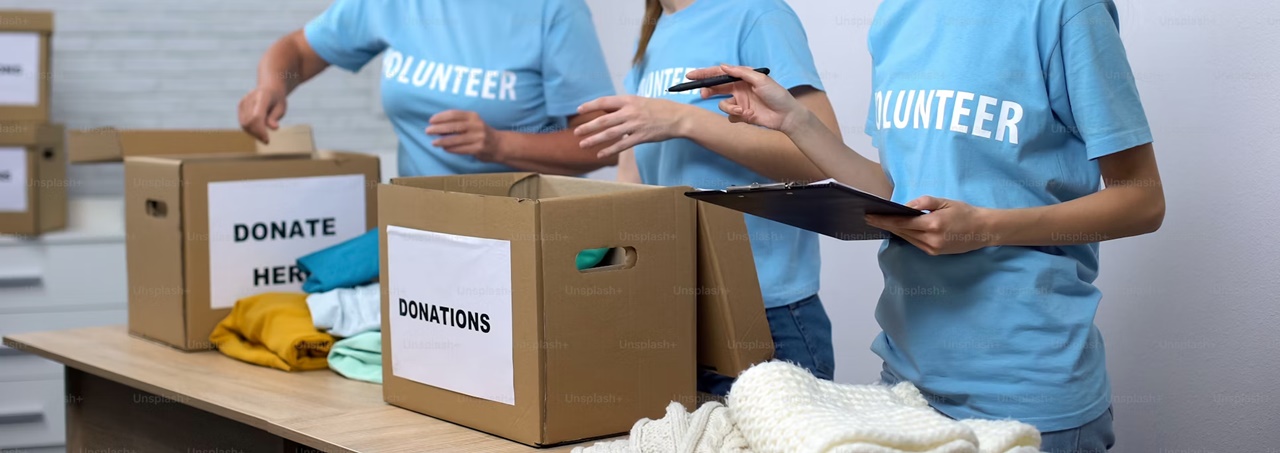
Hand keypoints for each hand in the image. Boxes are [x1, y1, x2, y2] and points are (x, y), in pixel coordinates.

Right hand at [238, 85, 287, 142]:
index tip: (267, 140)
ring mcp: (243, 101)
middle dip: (257, 134)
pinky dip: (249, 129)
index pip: (257, 117)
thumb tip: (274, 128)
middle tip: (266, 140)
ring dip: (253, 133)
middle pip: (249, 122)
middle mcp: (250, 98)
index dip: (260, 131)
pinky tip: (258, 131)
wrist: (270, 87)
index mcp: (262, 96)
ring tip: (263, 135)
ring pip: (244, 123)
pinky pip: (242, 122)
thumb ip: (275, 117)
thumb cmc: (277, 99)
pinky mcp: (240, 106)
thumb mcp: (281, 107)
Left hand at [426, 110, 501, 161]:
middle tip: (428, 131)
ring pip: (456, 139)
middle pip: (453, 126)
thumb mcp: (472, 123)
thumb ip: (458, 123)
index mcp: (473, 116)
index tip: (431, 120)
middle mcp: (476, 125)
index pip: (454, 114)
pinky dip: (451, 149)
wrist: (499, 145)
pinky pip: (461, 149)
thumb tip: (437, 126)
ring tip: (433, 142)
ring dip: (442, 141)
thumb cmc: (480, 133)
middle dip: (438, 128)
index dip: (441, 117)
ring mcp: (478, 137)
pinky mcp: (479, 148)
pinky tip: (444, 148)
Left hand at [575, 95, 687, 157]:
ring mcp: (635, 125)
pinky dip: (610, 150)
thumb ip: (625, 106)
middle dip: (588, 127)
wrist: (678, 117)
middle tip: (576, 132)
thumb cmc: (660, 109)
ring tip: (583, 144)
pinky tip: (600, 154)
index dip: (591, 105)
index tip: (579, 109)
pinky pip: (622, 145)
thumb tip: (608, 111)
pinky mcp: (641, 137)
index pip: (605, 102)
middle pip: (604, 120)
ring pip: (610, 134)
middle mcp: (630, 112)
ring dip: (595, 139)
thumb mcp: (641, 101)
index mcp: (629, 100)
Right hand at [688, 64, 807, 132]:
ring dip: (730, 108)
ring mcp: (739, 102)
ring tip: (742, 111)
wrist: (786, 116)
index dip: (705, 74)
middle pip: (716, 88)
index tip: (691, 76)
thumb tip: (723, 66)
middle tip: (704, 94)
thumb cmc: (777, 94)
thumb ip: (740, 73)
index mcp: (742, 78)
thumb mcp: (760, 79)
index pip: (720, 74)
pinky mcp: (741, 115)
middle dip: (708, 91)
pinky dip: (737, 116)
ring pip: (723, 105)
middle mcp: (739, 89)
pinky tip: (748, 116)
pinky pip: (730, 116)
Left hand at [865, 196, 999, 254]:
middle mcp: (930, 239)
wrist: (983, 230)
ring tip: (881, 222)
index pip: (901, 223)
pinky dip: (906, 235)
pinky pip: (915, 243)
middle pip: (901, 232)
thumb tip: (904, 206)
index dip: (883, 220)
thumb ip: (923, 202)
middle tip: (870, 217)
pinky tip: (899, 229)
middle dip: (885, 224)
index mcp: (932, 224)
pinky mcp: (934, 253)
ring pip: (907, 238)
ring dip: (894, 230)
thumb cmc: (964, 212)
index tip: (870, 216)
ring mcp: (932, 248)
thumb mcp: (944, 201)